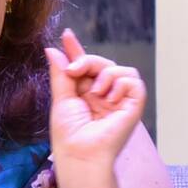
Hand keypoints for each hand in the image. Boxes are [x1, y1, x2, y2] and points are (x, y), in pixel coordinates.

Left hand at [45, 28, 144, 187]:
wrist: (80, 153)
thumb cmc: (69, 134)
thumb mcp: (61, 99)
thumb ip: (61, 74)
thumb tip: (53, 50)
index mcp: (86, 94)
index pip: (85, 67)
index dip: (77, 50)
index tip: (66, 35)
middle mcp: (104, 95)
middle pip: (102, 63)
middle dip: (88, 61)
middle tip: (74, 70)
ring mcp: (119, 99)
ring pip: (119, 68)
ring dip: (104, 73)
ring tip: (93, 92)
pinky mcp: (134, 104)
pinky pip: (133, 80)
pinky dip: (119, 83)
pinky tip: (107, 97)